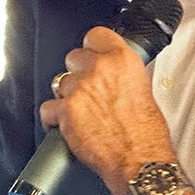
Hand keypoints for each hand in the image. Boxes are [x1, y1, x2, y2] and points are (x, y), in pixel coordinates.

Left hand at [38, 27, 176, 194]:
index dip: (91, 47)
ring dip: (67, 96)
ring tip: (81, 113)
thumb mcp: (143, 89)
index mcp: (122, 60)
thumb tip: (111, 73)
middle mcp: (100, 69)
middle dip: (78, 73)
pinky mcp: (66, 111)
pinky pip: (48, 108)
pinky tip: (65, 124)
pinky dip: (53, 118)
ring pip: (59, 83)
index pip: (95, 35)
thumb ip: (123, 74)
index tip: (91, 55)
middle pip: (73, 57)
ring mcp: (80, 89)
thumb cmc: (146, 133)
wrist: (140, 160)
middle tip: (87, 90)